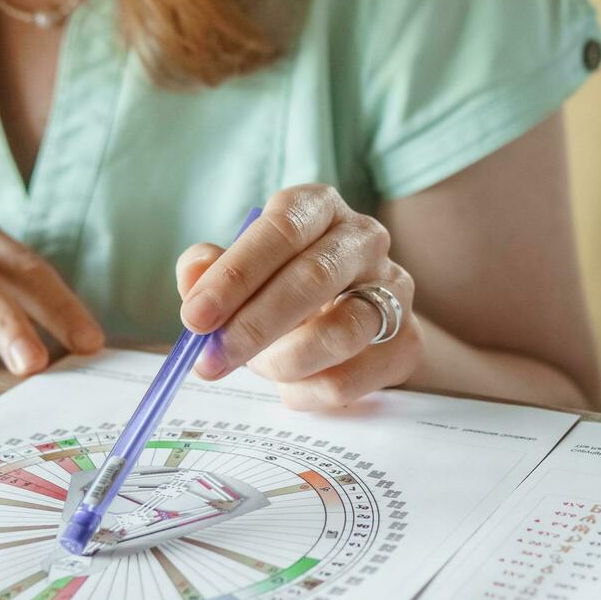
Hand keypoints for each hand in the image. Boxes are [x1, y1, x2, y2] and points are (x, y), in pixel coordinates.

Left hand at [175, 185, 421, 409]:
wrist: (354, 321)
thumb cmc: (285, 288)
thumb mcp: (244, 271)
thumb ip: (212, 270)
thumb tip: (193, 277)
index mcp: (320, 207)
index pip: (282, 229)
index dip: (236, 275)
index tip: (196, 316)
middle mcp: (365, 240)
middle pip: (313, 279)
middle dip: (254, 326)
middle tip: (212, 360)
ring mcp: (394, 290)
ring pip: (340, 333)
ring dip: (284, 362)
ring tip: (259, 368)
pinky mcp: (407, 342)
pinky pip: (352, 378)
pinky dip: (308, 392)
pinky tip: (291, 386)